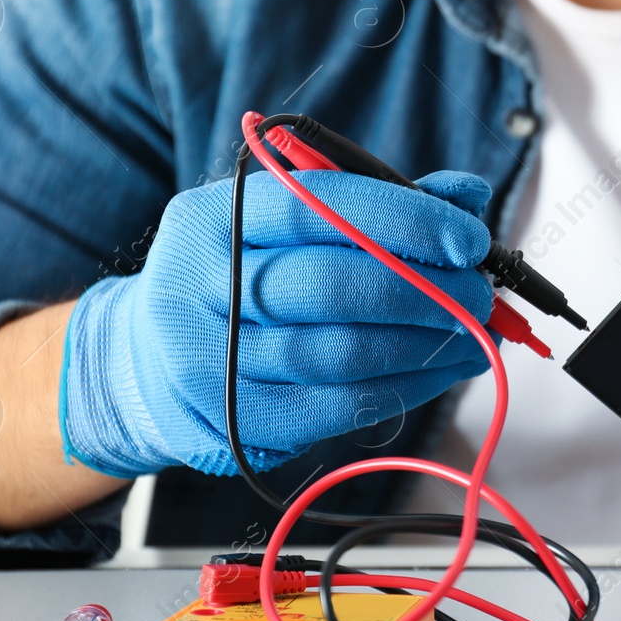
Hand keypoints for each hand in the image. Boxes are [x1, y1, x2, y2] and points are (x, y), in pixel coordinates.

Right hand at [61, 169, 495, 476]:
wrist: (141, 364)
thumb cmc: (233, 278)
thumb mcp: (279, 224)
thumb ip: (373, 204)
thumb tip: (467, 197)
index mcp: (212, 219)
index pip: (318, 208)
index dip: (403, 221)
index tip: (468, 235)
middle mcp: (200, 286)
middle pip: (331, 286)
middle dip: (424, 289)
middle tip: (479, 292)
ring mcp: (210, 362)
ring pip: (339, 354)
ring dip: (424, 345)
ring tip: (474, 333)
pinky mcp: (233, 423)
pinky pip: (336, 408)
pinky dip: (403, 388)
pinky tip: (439, 370)